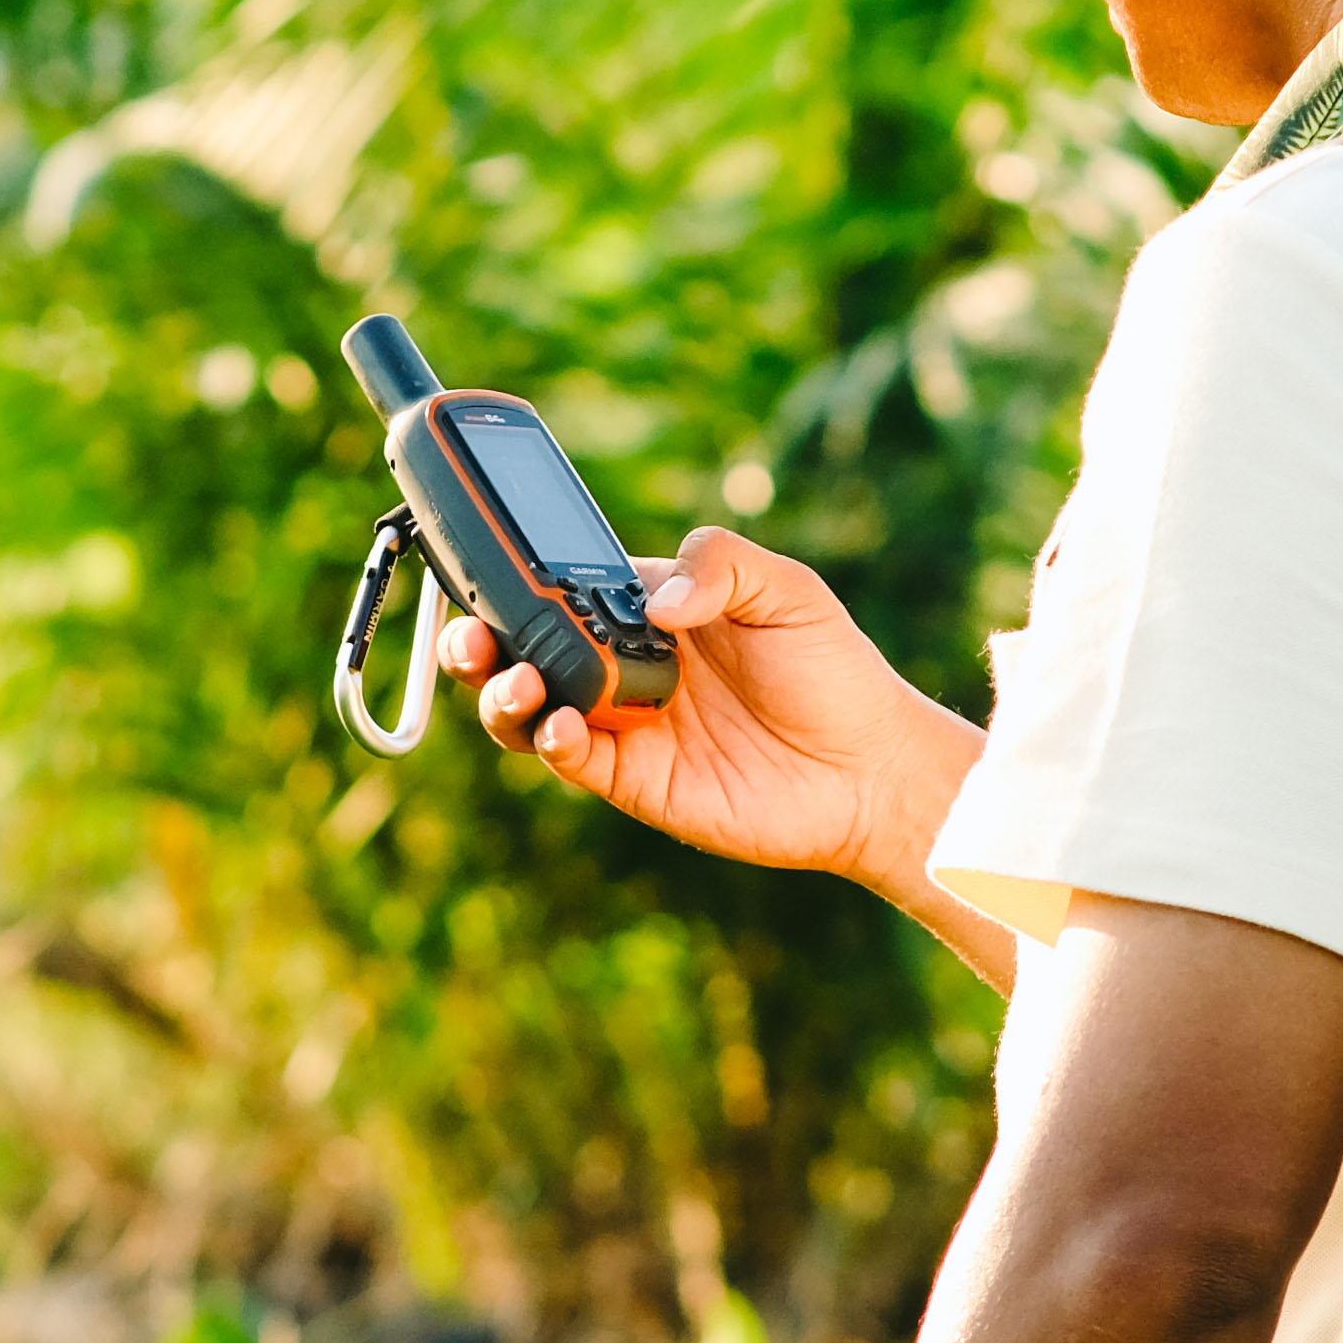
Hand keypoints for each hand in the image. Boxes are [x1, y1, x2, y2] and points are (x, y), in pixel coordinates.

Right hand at [447, 530, 973, 892]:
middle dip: (478, 637)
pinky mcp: (634, 781)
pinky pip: (570, 759)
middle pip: (523, 647)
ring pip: (529, 707)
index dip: (515, 575)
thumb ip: (722, 565)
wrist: (871, 769)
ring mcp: (623, 723)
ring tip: (516, 681)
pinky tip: (565, 726)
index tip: (483, 562)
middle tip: (471, 633)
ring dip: (501, 692)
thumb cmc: (833, 670)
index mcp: (646, 608)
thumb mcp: (789, 590)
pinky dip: (552, 740)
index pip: (560, 584)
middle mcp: (622, 663)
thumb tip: (658, 600)